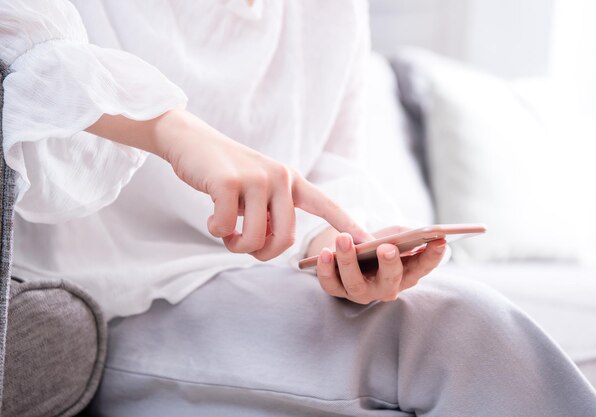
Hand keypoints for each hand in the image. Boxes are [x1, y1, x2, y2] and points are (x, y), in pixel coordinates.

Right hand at [87, 110, 371, 260]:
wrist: (191, 141)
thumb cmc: (226, 174)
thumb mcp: (257, 191)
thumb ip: (272, 214)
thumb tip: (273, 246)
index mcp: (291, 180)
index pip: (326, 205)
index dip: (347, 225)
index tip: (369, 243)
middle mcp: (281, 177)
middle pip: (285, 239)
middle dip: (262, 253)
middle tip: (242, 245)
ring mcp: (256, 178)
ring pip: (256, 239)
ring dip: (236, 245)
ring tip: (226, 232)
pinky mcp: (228, 182)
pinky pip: (226, 228)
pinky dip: (216, 231)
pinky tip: (210, 218)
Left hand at [313, 227, 446, 303]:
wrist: (352, 252)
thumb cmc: (379, 242)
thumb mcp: (396, 234)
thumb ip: (407, 233)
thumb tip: (418, 232)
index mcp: (406, 274)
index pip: (423, 268)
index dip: (432, 256)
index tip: (441, 240)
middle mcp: (386, 289)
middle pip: (390, 281)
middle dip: (389, 264)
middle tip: (387, 247)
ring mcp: (362, 293)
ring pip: (356, 283)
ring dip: (348, 261)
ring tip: (343, 238)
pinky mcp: (338, 291)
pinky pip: (330, 285)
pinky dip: (326, 269)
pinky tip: (324, 252)